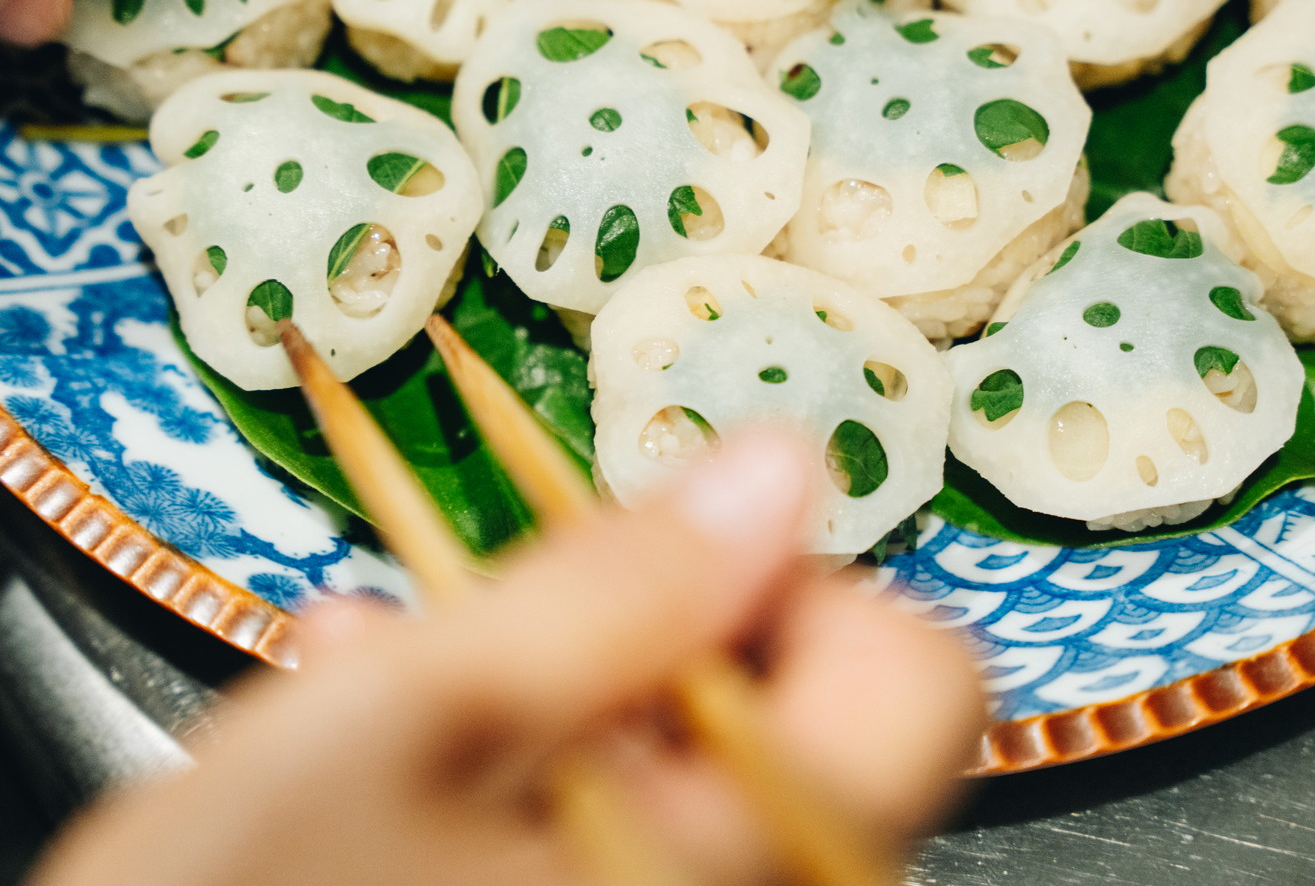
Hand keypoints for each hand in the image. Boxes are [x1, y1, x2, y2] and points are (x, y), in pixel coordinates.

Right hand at [29, 434, 985, 885]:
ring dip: (555, 711)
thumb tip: (773, 468)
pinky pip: (617, 851)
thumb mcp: (414, 715)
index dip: (785, 586)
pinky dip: (524, 790)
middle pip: (792, 724)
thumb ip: (613, 585)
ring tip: (399, 688)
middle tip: (492, 634)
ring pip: (688, 786)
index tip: (649, 572)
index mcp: (760, 869)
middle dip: (638, 647)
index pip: (921, 673)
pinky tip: (393, 765)